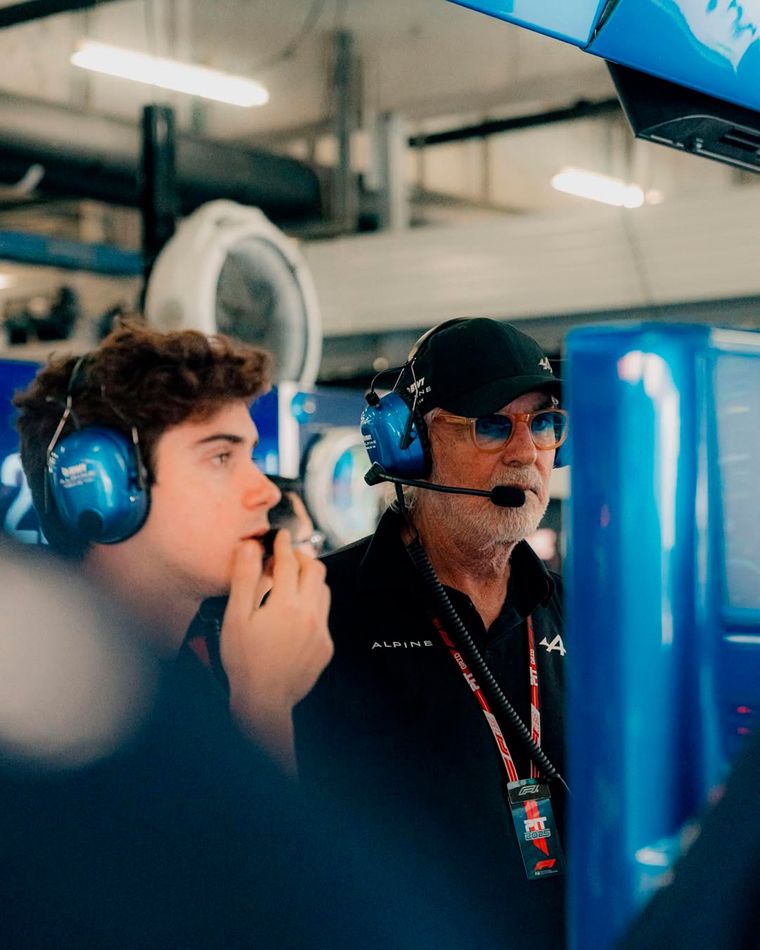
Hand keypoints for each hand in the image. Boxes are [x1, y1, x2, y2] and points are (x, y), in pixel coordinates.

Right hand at [219, 530, 332, 772]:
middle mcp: (310, 615)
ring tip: (291, 581)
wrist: (263, 702)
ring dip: (310, 580)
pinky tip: (295, 613)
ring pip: (323, 592)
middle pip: (316, 571)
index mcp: (287, 605)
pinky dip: (312, 604)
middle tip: (287, 556)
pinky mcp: (326, 647)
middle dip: (302, 557)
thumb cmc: (244, 661)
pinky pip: (324, 616)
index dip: (284, 545)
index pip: (289, 562)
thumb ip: (244, 579)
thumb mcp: (236, 618)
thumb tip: (249, 548)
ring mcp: (321, 632)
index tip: (281, 535)